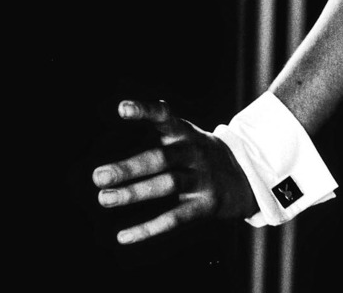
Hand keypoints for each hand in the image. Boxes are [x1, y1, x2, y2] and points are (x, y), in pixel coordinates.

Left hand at [92, 99, 257, 243]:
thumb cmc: (198, 151)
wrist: (245, 175)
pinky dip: (148, 228)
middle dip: (128, 168)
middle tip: (97, 176)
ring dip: (133, 194)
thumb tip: (121, 106)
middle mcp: (193, 152)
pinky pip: (175, 218)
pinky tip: (124, 235)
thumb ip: (159, 122)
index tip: (122, 109)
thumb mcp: (184, 132)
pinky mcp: (205, 206)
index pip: (164, 116)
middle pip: (159, 158)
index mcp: (184, 131)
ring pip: (166, 186)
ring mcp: (201, 179)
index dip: (144, 111)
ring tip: (105, 198)